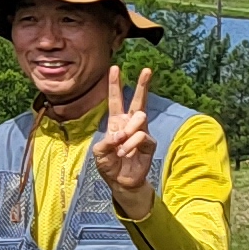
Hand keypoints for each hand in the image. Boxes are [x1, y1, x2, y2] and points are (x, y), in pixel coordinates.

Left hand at [94, 66, 159, 217]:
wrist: (121, 182)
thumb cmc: (109, 165)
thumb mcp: (99, 153)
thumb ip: (106, 142)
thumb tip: (120, 134)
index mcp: (116, 122)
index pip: (115, 100)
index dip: (115, 85)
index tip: (115, 68)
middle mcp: (130, 124)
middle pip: (137, 101)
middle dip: (142, 85)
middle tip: (147, 70)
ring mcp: (141, 132)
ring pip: (139, 118)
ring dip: (127, 132)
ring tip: (120, 148)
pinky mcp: (149, 143)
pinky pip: (140, 136)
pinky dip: (130, 144)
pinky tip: (126, 153)